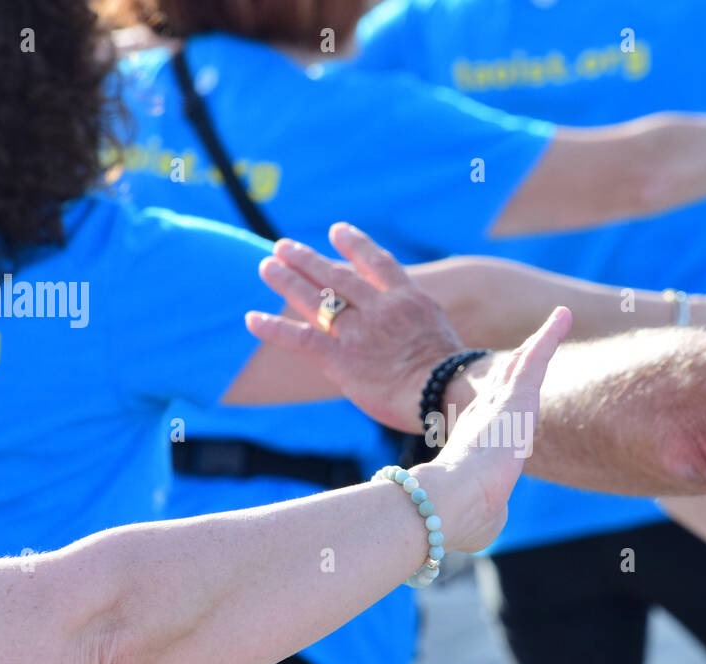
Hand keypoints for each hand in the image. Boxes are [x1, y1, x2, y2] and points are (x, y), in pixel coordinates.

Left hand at [247, 223, 465, 432]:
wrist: (444, 390)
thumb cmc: (453, 378)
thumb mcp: (443, 339)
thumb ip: (418, 330)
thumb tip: (412, 341)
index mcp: (409, 300)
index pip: (378, 263)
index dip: (356, 244)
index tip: (337, 230)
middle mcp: (380, 309)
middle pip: (337, 275)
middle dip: (308, 259)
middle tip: (284, 246)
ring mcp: (358, 331)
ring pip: (315, 298)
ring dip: (287, 279)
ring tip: (266, 264)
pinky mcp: (340, 358)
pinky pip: (300, 338)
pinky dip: (274, 327)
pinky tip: (252, 318)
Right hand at [416, 307, 572, 552]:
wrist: (451, 502)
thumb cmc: (459, 518)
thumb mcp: (479, 519)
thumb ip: (487, 517)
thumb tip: (489, 528)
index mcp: (474, 444)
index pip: (490, 414)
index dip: (498, 399)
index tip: (505, 388)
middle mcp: (485, 417)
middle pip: (505, 382)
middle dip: (518, 363)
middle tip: (531, 345)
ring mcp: (499, 404)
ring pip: (522, 365)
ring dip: (539, 343)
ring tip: (555, 322)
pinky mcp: (516, 396)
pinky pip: (536, 357)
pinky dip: (549, 334)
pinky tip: (563, 315)